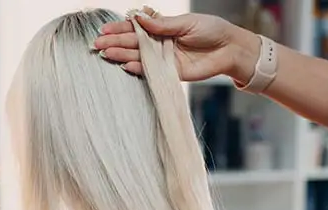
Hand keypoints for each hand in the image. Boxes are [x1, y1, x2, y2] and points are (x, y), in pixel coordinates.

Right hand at [94, 8, 259, 83]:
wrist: (230, 49)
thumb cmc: (211, 30)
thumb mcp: (186, 22)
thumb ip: (162, 24)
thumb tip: (139, 17)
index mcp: (162, 27)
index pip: (136, 27)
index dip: (120, 28)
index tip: (104, 29)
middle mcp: (159, 43)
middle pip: (133, 42)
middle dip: (115, 42)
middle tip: (97, 44)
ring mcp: (163, 59)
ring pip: (138, 56)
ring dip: (121, 55)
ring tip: (106, 54)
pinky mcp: (170, 73)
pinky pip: (150, 71)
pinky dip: (138, 68)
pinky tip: (125, 65)